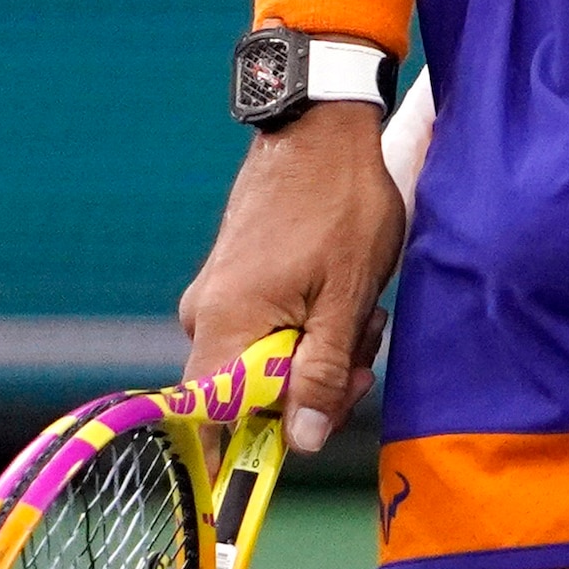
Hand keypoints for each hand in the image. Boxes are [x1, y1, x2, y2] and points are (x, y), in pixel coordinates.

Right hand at [175, 101, 408, 453]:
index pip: (218, 422)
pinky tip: (343, 298)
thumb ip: (322, 374)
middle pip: (250, 396)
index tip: (320, 423)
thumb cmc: (339, 205)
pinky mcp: (234, 281)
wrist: (322, 125)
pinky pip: (265, 330)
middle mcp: (205, 316)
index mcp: (224, 325)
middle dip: (314, 387)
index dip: (268, 439)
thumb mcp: (347, 297)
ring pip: (266, 361)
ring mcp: (217, 296)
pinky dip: (308, 325)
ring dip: (319, 352)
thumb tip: (301, 443)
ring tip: (362, 312)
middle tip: (363, 350)